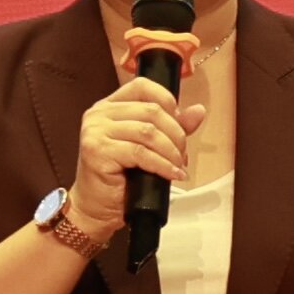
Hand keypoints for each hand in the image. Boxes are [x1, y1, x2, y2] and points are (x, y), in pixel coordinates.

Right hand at [67, 29, 202, 231]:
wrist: (95, 207)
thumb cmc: (120, 177)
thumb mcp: (148, 146)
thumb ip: (171, 127)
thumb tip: (199, 111)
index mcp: (109, 106)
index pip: (142, 86)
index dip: (167, 101)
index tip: (179, 123)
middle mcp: (99, 114)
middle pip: (150, 111)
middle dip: (175, 133)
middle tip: (182, 154)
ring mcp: (96, 131)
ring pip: (148, 132)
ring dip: (171, 151)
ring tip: (178, 166)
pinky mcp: (98, 151)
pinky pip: (141, 153)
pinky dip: (162, 165)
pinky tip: (172, 174)